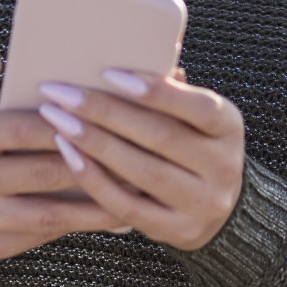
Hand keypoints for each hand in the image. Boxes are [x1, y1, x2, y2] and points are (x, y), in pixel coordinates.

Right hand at [0, 26, 131, 260]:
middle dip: (92, 162)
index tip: (107, 116)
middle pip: (39, 173)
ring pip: (47, 213)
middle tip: (138, 153)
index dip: (64, 124)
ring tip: (138, 188)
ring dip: (97, 203)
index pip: (20, 129)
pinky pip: (41, 237)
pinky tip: (114, 213)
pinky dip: (79, 225)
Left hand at [36, 67, 245, 250]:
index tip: (107, 73)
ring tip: (56, 119)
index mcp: (229, 126)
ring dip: (94, 143)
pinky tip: (68, 153)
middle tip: (61, 93)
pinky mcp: (178, 232)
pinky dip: (95, 179)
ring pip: (142, 172)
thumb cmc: (191, 142)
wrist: (219, 207)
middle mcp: (224, 166)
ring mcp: (204, 204)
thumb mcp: (193, 114)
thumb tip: (130, 54)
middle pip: (161, 136)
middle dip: (106, 112)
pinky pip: (128, 207)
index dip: (154, 91)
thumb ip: (168, 90)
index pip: (196, 106)